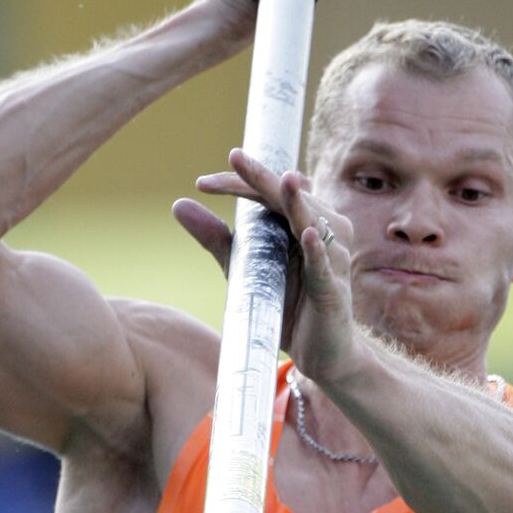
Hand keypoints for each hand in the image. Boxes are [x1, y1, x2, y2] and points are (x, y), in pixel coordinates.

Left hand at [173, 149, 360, 382]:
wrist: (321, 354)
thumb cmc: (287, 306)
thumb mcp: (244, 270)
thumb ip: (217, 239)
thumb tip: (179, 203)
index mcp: (299, 223)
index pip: (269, 194)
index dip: (240, 183)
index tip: (203, 183)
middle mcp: (321, 233)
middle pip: (289, 199)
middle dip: (262, 179)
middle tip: (235, 157)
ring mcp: (331, 261)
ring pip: (314, 224)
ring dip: (298, 203)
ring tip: (286, 181)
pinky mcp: (333, 291)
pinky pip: (325, 267)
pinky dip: (316, 251)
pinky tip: (306, 235)